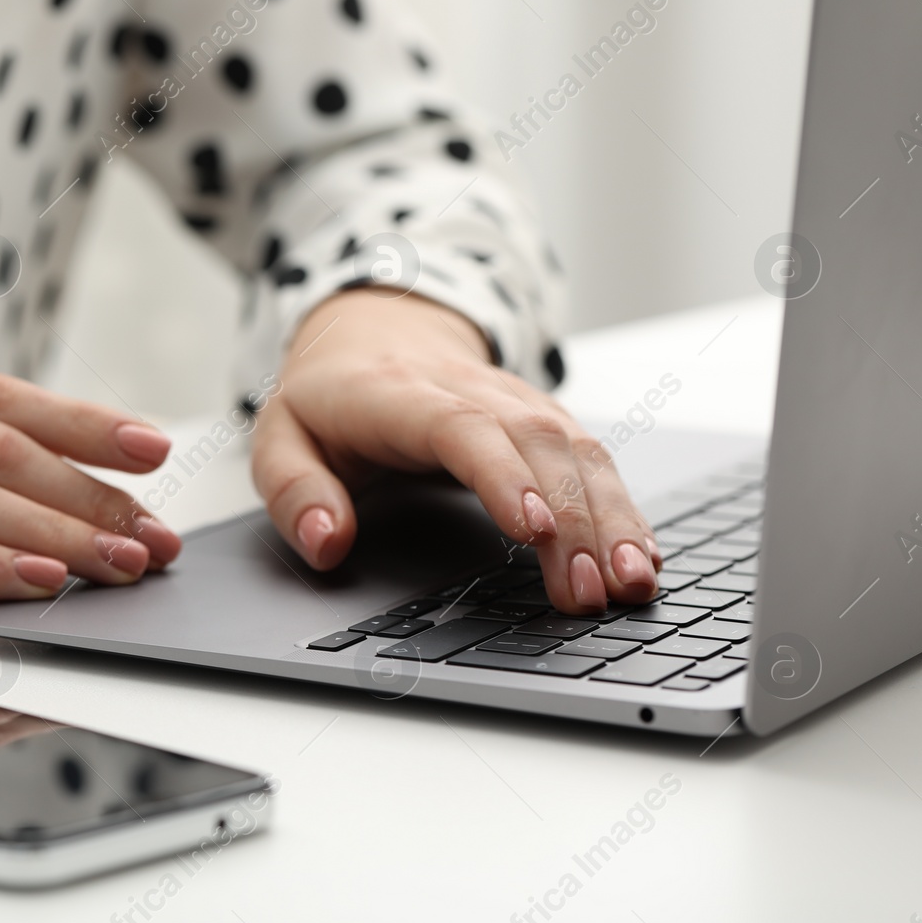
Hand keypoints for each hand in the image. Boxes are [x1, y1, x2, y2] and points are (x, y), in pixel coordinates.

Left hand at [251, 292, 660, 615]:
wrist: (372, 330)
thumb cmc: (328, 398)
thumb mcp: (280, 438)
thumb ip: (295, 492)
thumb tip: (326, 542)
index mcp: (398, 394)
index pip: (460, 428)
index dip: (502, 476)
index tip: (532, 530)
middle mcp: (471, 391)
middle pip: (537, 444)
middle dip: (573, 520)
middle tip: (587, 592)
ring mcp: (516, 402)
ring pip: (578, 450)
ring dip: (611, 518)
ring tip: (631, 582)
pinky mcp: (543, 421)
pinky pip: (592, 460)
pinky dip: (622, 508)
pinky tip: (642, 555)